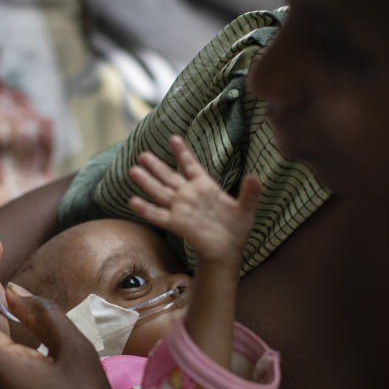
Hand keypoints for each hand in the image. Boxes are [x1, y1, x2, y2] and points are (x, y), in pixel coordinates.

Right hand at [128, 135, 260, 266]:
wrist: (228, 250)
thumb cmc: (237, 229)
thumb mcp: (247, 208)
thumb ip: (250, 193)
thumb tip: (255, 177)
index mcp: (205, 186)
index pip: (190, 165)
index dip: (182, 152)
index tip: (173, 137)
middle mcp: (189, 195)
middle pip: (169, 176)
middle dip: (156, 165)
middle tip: (142, 154)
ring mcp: (181, 208)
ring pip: (160, 191)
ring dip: (147, 181)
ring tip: (133, 170)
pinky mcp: (177, 223)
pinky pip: (158, 215)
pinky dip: (146, 209)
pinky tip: (133, 201)